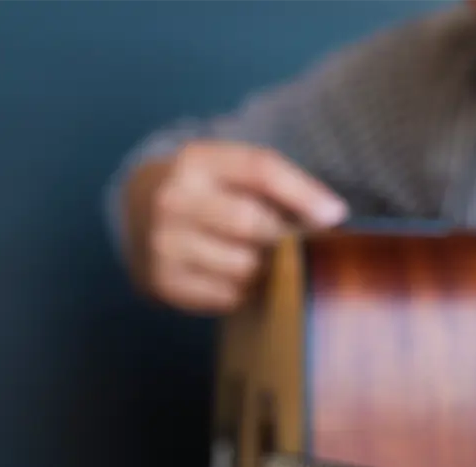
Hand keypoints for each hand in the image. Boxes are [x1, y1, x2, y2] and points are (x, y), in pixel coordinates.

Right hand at [123, 140, 347, 312]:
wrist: (140, 211)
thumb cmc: (211, 192)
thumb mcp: (235, 171)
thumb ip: (280, 184)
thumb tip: (332, 216)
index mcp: (196, 160)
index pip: (260, 168)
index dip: (304, 192)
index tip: (336, 214)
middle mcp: (173, 199)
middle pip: (252, 223)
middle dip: (283, 237)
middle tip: (294, 243)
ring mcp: (163, 243)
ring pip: (244, 266)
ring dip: (266, 269)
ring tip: (262, 259)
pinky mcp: (162, 281)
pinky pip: (228, 296)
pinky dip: (244, 292)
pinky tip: (237, 277)